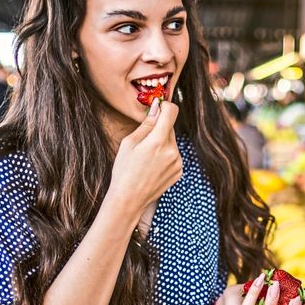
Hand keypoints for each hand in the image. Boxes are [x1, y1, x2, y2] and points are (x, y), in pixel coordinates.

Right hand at [108, 98, 182, 218]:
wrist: (129, 199)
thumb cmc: (124, 170)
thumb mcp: (129, 143)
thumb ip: (146, 124)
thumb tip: (157, 107)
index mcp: (158, 142)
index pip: (171, 112)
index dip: (165, 106)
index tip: (158, 107)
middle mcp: (173, 151)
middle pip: (170, 127)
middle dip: (159, 127)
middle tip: (144, 139)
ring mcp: (178, 162)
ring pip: (172, 141)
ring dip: (162, 142)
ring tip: (147, 157)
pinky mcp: (179, 171)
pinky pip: (174, 155)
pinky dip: (166, 155)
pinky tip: (152, 166)